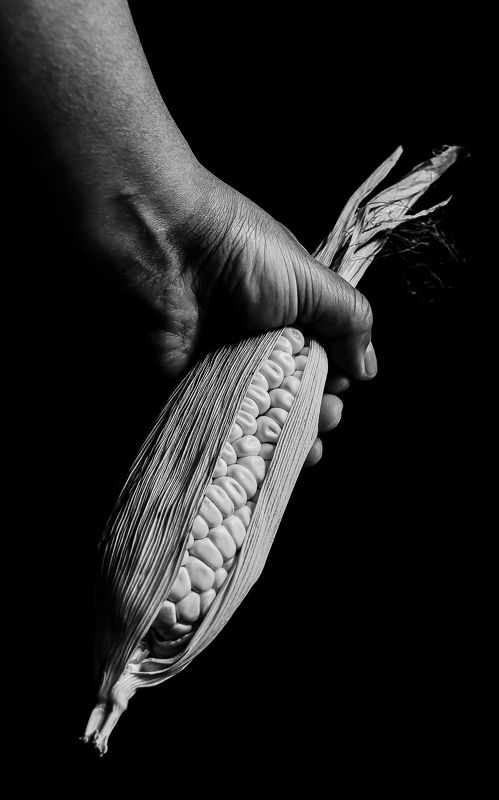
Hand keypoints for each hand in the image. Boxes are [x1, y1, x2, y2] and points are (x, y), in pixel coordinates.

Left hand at [87, 164, 376, 466]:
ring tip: (303, 446)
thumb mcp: (309, 279)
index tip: (341, 391)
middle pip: (287, 392)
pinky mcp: (181, 385)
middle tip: (325, 419)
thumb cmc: (239, 249)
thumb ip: (347, 320)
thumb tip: (368, 367)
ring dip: (279, 436)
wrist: (162, 244)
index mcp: (282, 313)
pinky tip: (258, 459)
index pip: (315, 358)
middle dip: (312, 413)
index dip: (332, 379)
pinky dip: (235, 443)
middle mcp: (250, 341)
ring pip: (253, 415)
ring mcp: (216, 365)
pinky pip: (212, 422)